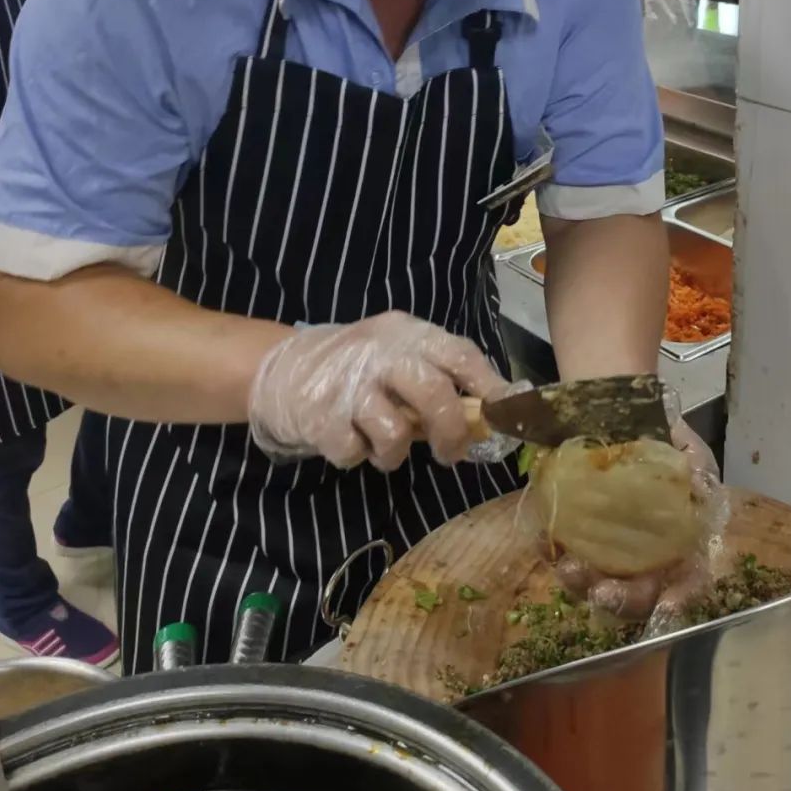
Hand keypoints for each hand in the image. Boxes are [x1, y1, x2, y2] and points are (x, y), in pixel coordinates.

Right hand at [248, 313, 508, 471]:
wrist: (284, 368)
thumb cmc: (357, 366)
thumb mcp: (398, 355)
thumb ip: (436, 376)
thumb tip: (490, 414)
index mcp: (407, 334)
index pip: (459, 354)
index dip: (489, 386)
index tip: (506, 415)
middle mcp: (381, 354)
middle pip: (434, 393)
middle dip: (451, 431)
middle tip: (451, 454)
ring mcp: (349, 386)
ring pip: (395, 432)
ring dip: (396, 453)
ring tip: (386, 447)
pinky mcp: (321, 418)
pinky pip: (355, 452)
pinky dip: (358, 456)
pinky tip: (350, 440)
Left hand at [551, 419, 722, 621]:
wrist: (611, 407)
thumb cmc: (657, 436)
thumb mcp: (686, 448)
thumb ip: (697, 468)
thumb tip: (699, 484)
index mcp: (681, 541)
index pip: (689, 581)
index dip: (681, 599)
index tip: (666, 607)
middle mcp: (646, 556)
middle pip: (640, 595)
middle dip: (623, 600)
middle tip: (603, 592)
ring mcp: (607, 549)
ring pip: (597, 583)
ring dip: (584, 585)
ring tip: (571, 569)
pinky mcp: (572, 535)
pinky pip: (563, 555)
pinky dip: (555, 555)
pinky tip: (549, 544)